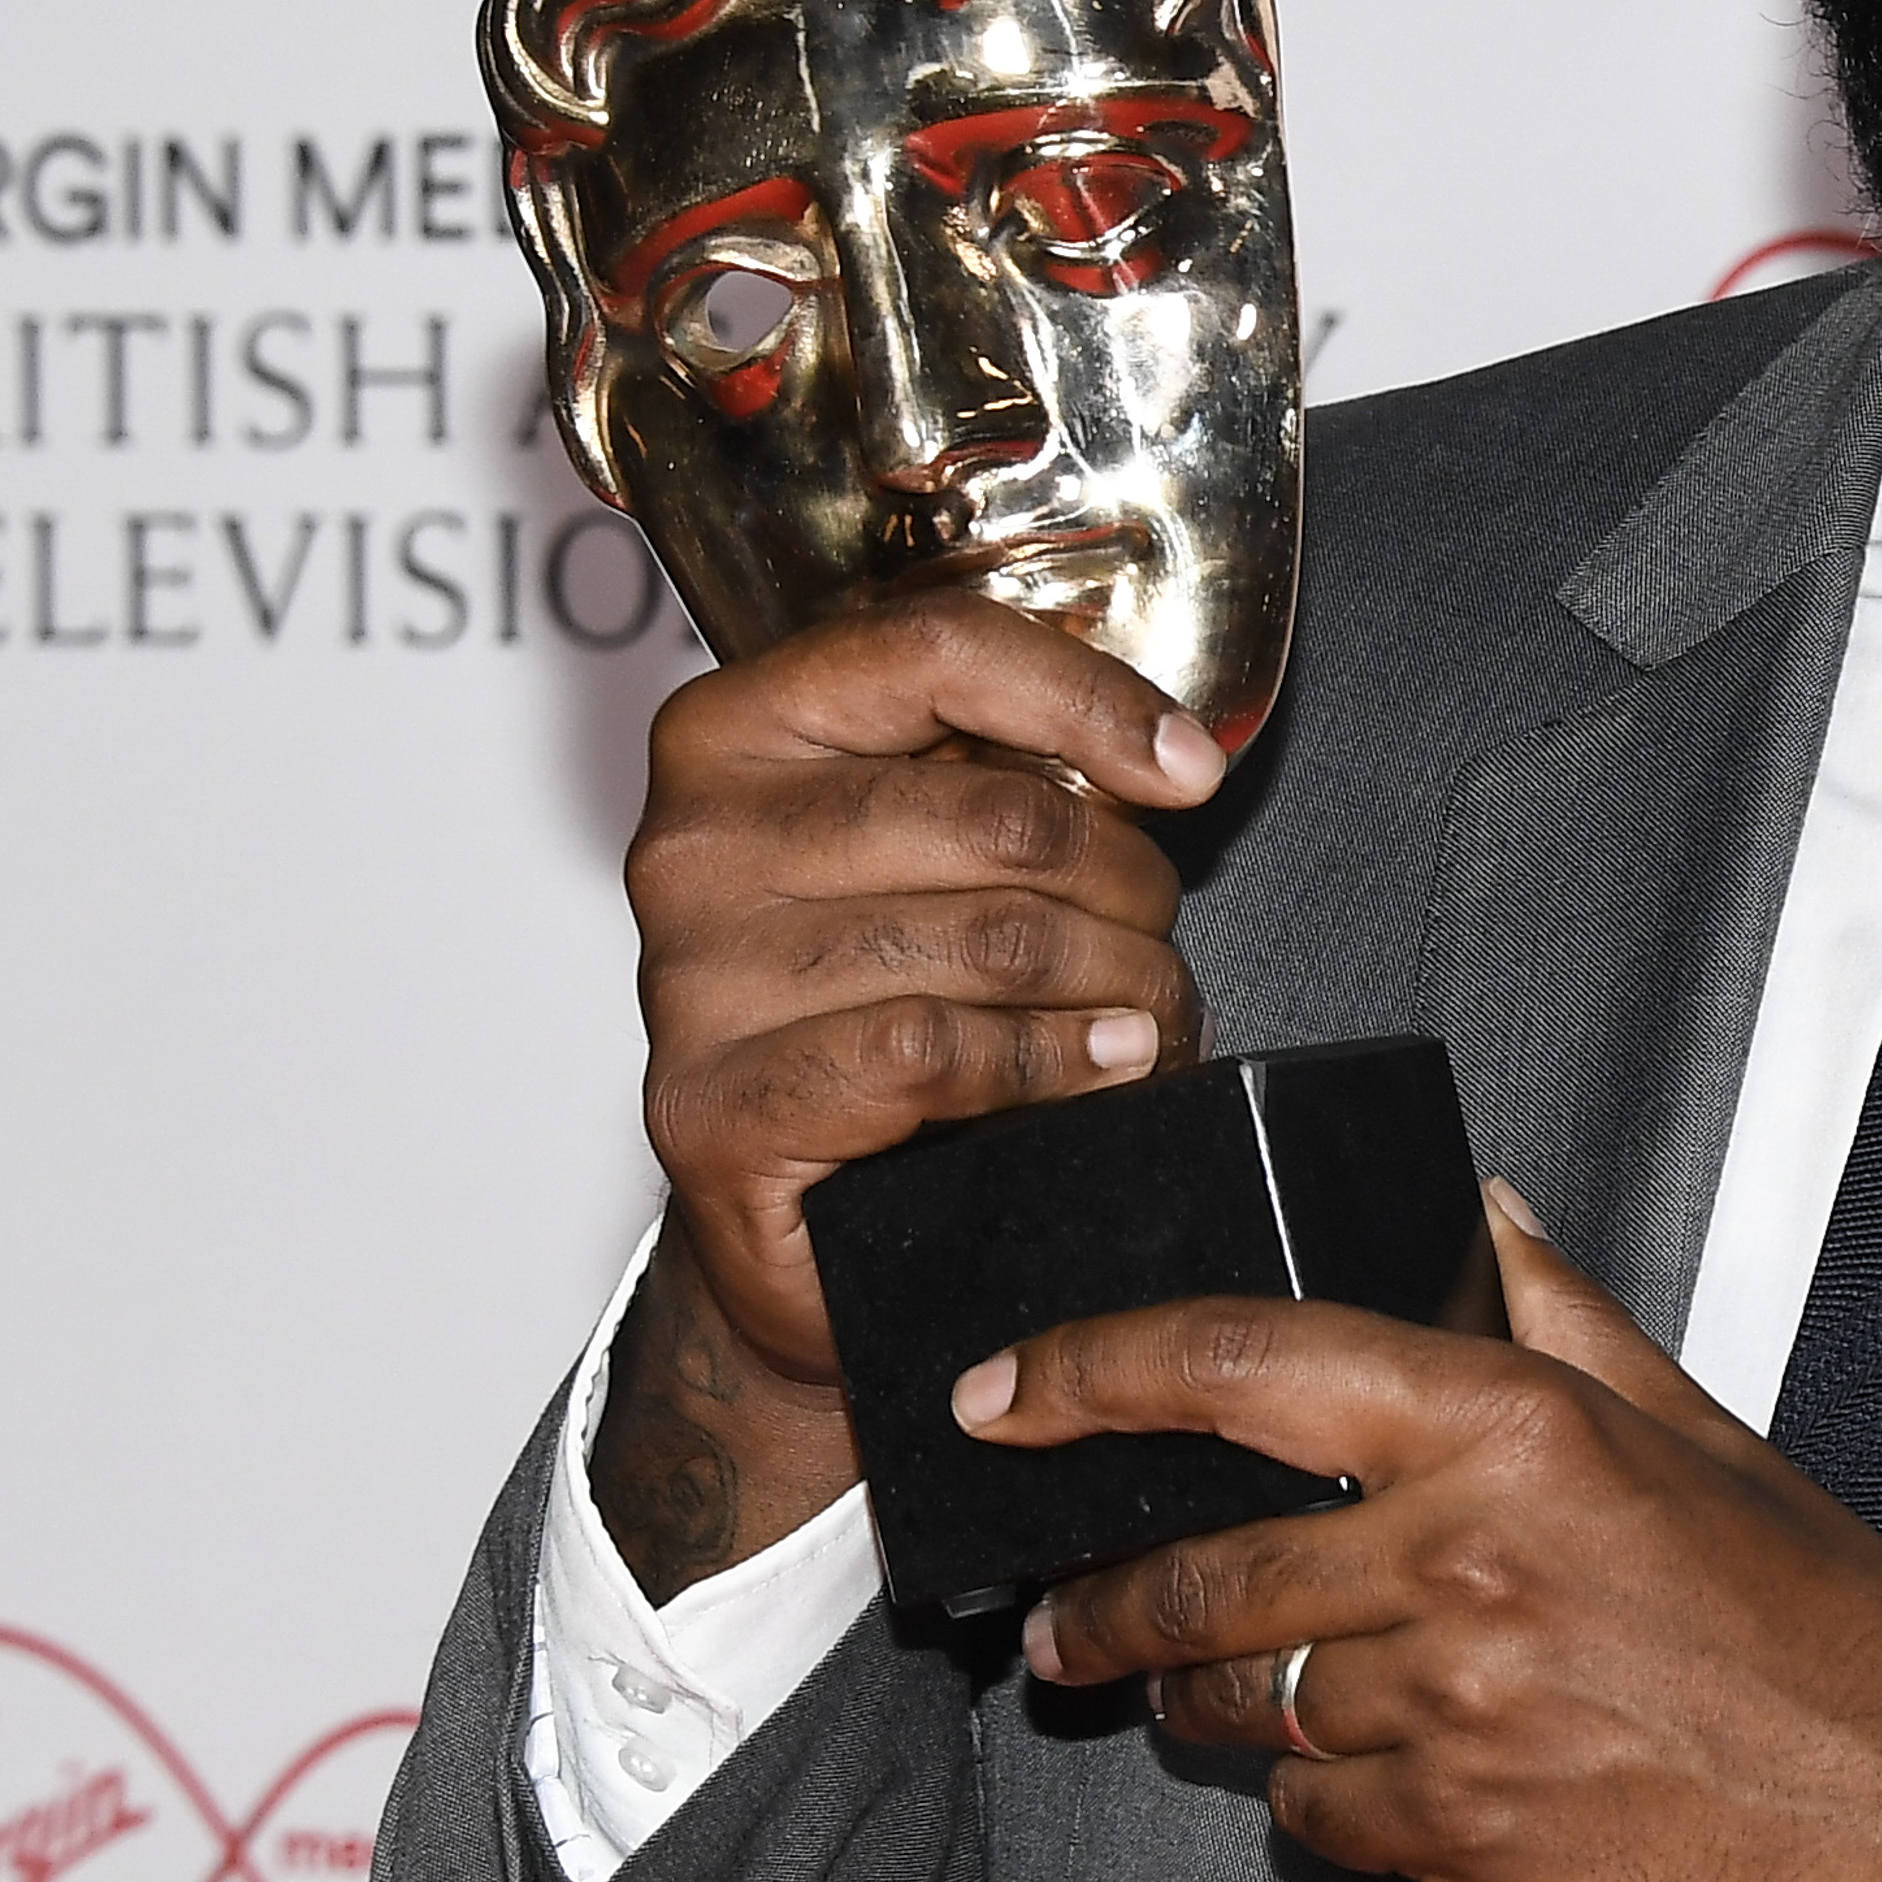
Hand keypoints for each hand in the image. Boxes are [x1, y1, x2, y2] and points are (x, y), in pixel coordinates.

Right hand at [590, 592, 1229, 1599]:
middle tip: (1160, 939)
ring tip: (1150, 1015)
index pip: (934, 653)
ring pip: (988, 938)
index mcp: (734, 733)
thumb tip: (1170, 758)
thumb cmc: (875, 1016)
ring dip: (1117, 983)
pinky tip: (1104, 1068)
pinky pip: (933, 1052)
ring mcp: (689, 981)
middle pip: (992, 814)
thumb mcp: (930, 858)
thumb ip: (1005, 775)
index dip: (1091, 699)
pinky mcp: (711, 1109)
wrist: (798, 1228)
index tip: (1191, 769)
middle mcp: (692, 843)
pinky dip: (1051, 1062)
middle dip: (1125, 883)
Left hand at [981, 1191, 1881, 1881]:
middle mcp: (1466, 1562)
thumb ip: (1562, 1321)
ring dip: (1211, 1705)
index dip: (1087, 1374)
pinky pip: (1323, 1825)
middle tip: (1063, 1616)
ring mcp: (1459, 1717)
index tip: (999, 1397)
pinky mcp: (1465, 1847)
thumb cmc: (1821, 1620)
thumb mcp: (1701, 1433)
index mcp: (1515, 1431)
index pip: (1240, 1365)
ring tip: (1208, 1695)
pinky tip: (1388, 1783)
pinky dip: (1328, 1808)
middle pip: (1201, 1574)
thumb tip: (1481, 1215)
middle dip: (1103, 1602)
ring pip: (1248, 1710)